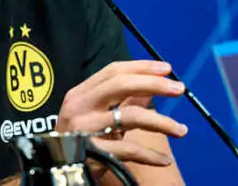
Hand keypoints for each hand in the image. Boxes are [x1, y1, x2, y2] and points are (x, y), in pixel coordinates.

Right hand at [54, 60, 187, 167]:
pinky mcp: (93, 153)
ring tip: (181, 130)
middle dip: (154, 84)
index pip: (113, 71)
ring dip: (162, 122)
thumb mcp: (96, 115)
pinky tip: (165, 160)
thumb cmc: (79, 139)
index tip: (167, 69)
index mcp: (81, 94)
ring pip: (131, 116)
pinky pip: (130, 150)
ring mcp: (85, 130)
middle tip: (179, 89)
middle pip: (121, 85)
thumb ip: (123, 100)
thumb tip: (152, 85)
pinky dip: (151, 156)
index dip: (142, 67)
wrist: (56, 170)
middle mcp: (80, 107)